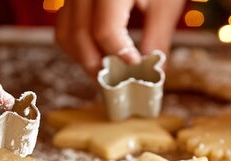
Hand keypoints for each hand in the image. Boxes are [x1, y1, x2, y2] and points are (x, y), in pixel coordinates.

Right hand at [55, 0, 184, 76]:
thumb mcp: (165, 4)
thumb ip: (158, 38)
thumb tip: (155, 74)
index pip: (104, 30)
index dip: (119, 55)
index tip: (135, 67)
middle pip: (79, 35)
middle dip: (98, 65)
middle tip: (118, 82)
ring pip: (66, 34)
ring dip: (84, 58)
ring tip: (108, 72)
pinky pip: (64, 26)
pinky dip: (78, 46)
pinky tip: (99, 54)